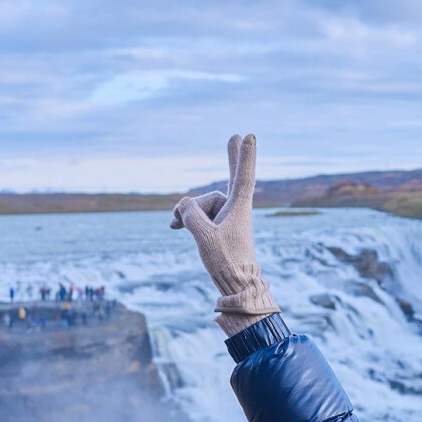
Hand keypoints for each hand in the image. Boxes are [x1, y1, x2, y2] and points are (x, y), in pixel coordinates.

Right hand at [171, 132, 279, 333]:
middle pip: (229, 181)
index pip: (242, 176)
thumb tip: (184, 205)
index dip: (244, 155)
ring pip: (204, 205)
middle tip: (236, 136)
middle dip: (231, 159)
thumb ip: (191, 214)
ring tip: (173, 225)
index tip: (248, 136)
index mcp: (239, 208)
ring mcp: (228, 218)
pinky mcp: (220, 228)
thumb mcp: (203, 236)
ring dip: (188, 212)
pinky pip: (201, 215)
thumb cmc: (225, 261)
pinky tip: (173, 225)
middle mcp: (236, 209)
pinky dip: (188, 218)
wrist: (235, 285)